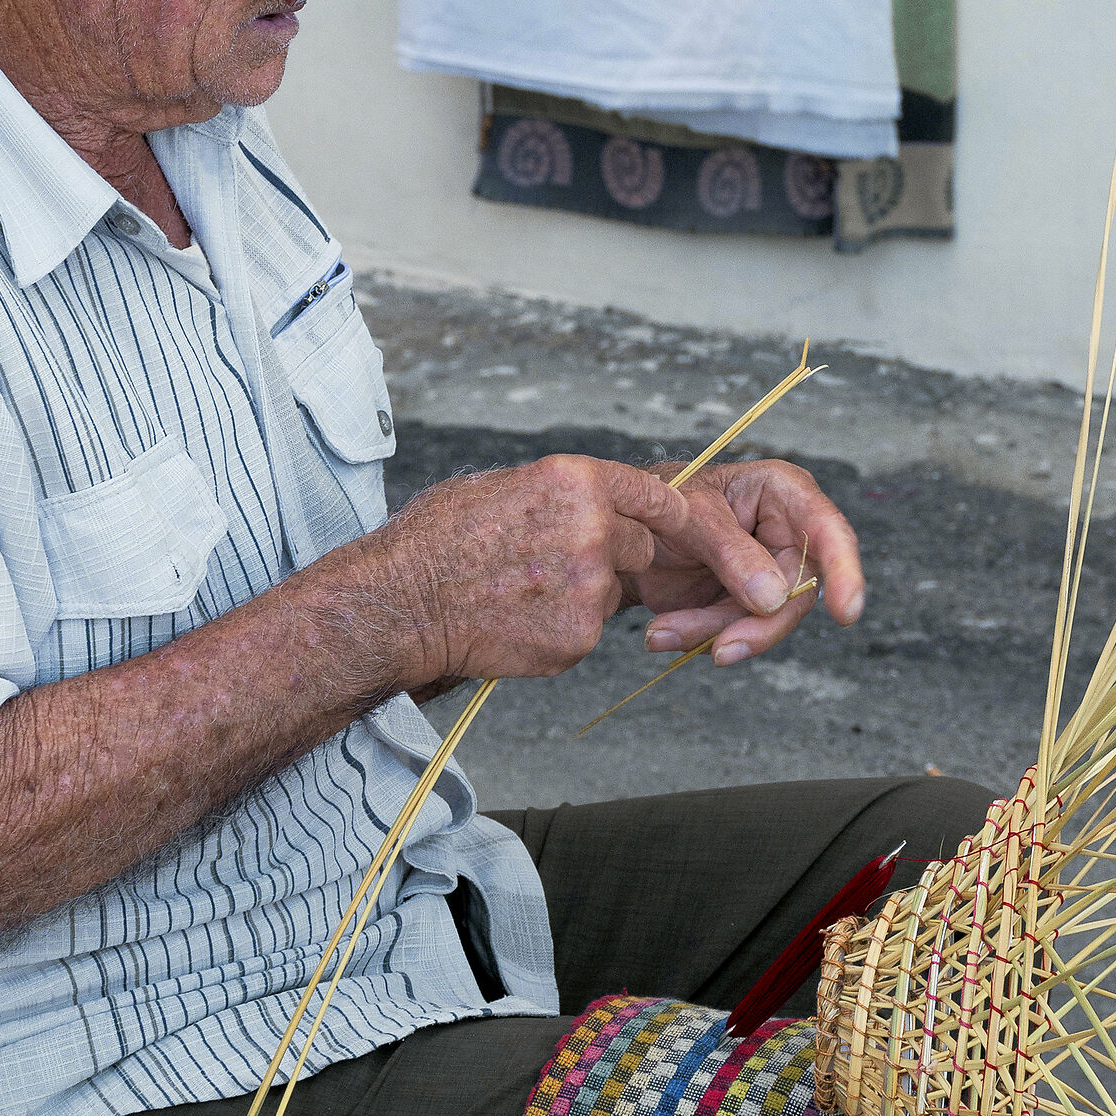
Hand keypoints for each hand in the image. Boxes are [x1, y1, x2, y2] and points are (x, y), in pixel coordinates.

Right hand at [374, 453, 861, 687]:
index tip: (719, 533)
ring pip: (614, 592)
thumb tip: (602, 503)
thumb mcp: (502, 490)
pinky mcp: (577, 635)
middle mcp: (590, 526)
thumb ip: (565, 495)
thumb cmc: (435, 543)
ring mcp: (586, 584)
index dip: (689, 518)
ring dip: (582, 596)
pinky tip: (512, 622)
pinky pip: (588, 632)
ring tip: (516, 593)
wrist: (397, 606)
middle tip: (581, 569)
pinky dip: (560, 631)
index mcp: (574, 479)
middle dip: (625, 559)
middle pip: (647, 545)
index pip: (663, 494)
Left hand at [634, 457, 863, 663]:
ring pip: (766, 621)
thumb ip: (730, 551)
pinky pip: (735, 632)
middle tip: (719, 648)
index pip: (829, 532)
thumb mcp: (689, 515)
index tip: (845, 613)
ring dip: (715, 634)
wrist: (627, 532)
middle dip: (756, 625)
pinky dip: (698, 638)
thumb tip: (773, 598)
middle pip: (798, 592)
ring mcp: (768, 573)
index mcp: (784, 494)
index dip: (844, 572)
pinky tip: (663, 634)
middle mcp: (787, 534)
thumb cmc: (663, 502)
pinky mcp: (744, 605)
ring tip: (662, 634)